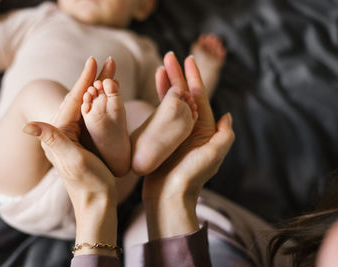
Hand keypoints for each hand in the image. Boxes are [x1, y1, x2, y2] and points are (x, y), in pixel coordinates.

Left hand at [23, 57, 118, 256]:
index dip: (84, 80)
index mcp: (60, 133)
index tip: (94, 60)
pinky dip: (102, 102)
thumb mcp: (71, 161)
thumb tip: (27, 124)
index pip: (72, 100)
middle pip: (80, 99)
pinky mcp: (85, 141)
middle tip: (108, 61)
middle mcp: (64, 132)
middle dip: (94, 79)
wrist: (97, 204)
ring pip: (87, 105)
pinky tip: (110, 95)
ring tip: (111, 72)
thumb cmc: (88, 184)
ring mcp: (75, 136)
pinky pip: (93, 115)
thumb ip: (52, 141)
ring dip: (99, 88)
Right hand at [142, 53, 234, 239]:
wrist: (169, 196)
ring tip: (159, 68)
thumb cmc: (191, 177)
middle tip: (169, 56)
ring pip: (171, 102)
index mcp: (204, 130)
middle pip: (184, 95)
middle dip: (177, 76)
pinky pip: (160, 115)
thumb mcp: (213, 155)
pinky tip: (153, 91)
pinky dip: (158, 101)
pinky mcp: (162, 138)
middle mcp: (191, 128)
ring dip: (166, 85)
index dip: (194, 78)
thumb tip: (228, 116)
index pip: (199, 97)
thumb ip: (224, 135)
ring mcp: (175, 133)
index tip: (187, 60)